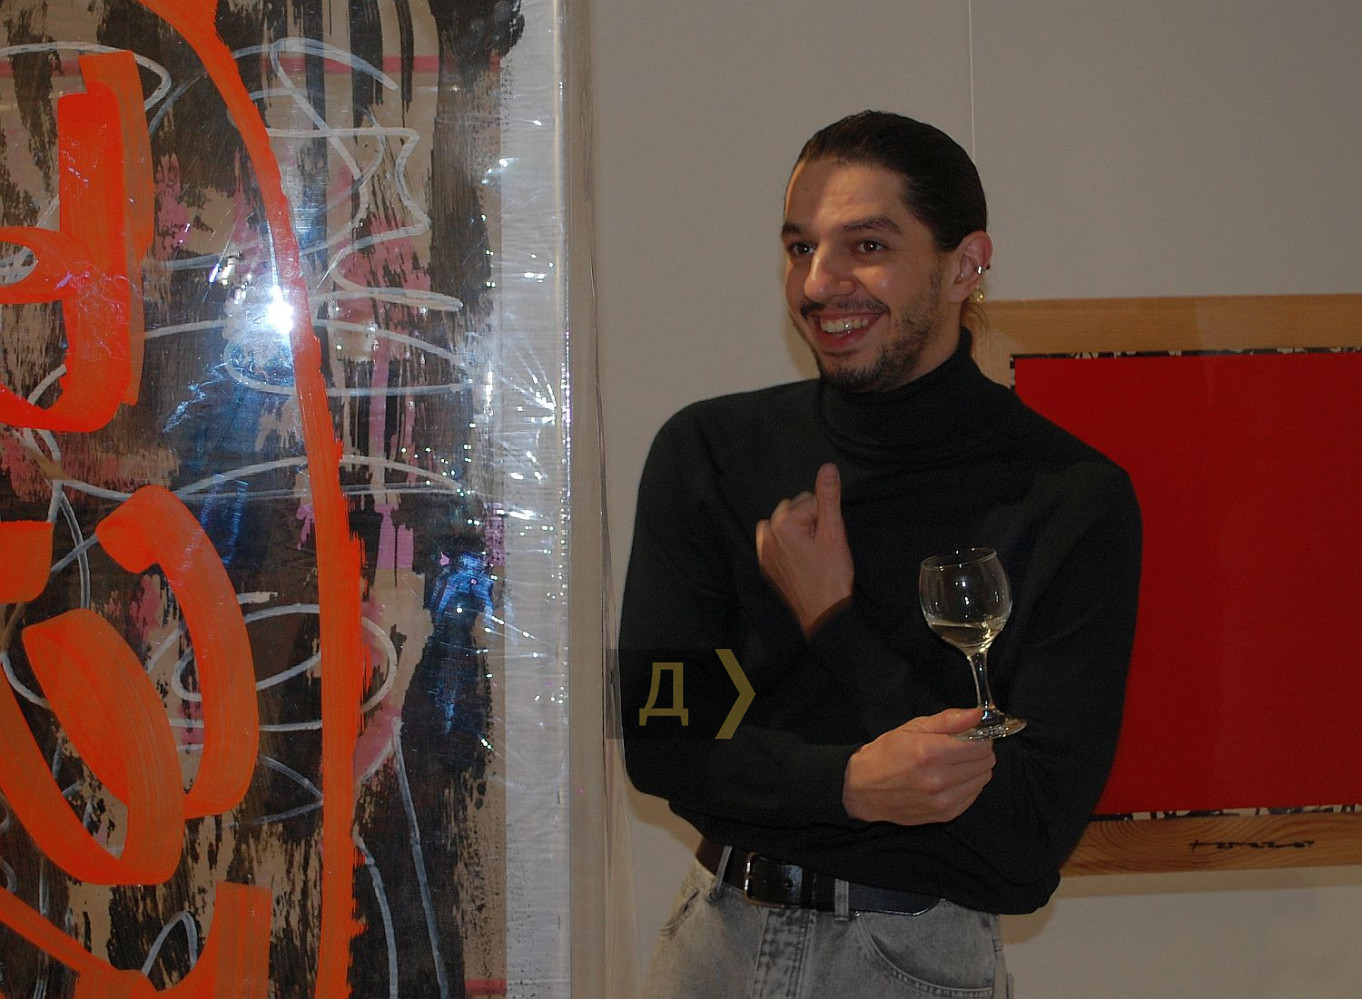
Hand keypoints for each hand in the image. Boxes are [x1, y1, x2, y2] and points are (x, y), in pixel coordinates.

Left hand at [755, 463, 852, 635]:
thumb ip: (828, 497)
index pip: (812, 499)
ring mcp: (763, 548)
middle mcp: (767, 532)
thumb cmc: (831, 575)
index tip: (829, 539)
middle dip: (812, 520)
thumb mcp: (834, 533)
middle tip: (823, 546)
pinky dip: (788, 541)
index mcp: (782, 521)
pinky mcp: (765, 561)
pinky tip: (801, 558)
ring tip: (813, 552)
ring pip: (787, 521)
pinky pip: (776, 538)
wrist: (823, 613)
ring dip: (799, 529)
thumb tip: (827, 467)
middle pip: (797, 507)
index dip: (827, 517)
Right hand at [842, 708, 994, 825]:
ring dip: (975, 769)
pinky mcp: (944, 815)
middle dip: (979, 751)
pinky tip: (951, 779)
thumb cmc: (886, 754)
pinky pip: (973, 796)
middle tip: (962, 747)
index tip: (970, 734)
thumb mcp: (913, 727)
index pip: (980, 745)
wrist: (863, 788)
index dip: (980, 736)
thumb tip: (977, 715)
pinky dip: (968, 785)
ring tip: (954, 764)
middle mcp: (939, 779)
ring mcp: (942, 801)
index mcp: (930, 752)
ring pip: (982, 780)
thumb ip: (948, 720)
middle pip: (985, 763)